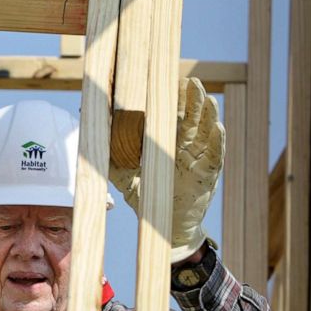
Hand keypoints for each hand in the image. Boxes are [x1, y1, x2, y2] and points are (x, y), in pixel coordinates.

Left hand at [108, 77, 224, 262]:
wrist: (164, 228)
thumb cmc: (148, 199)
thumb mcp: (126, 179)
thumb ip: (111, 161)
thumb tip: (91, 142)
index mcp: (168, 144)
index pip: (171, 118)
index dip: (171, 101)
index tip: (167, 82)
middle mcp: (186, 148)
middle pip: (192, 120)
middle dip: (193, 101)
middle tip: (191, 82)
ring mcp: (199, 160)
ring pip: (206, 133)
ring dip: (208, 115)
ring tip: (208, 98)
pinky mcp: (208, 175)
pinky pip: (215, 156)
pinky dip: (218, 142)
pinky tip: (219, 128)